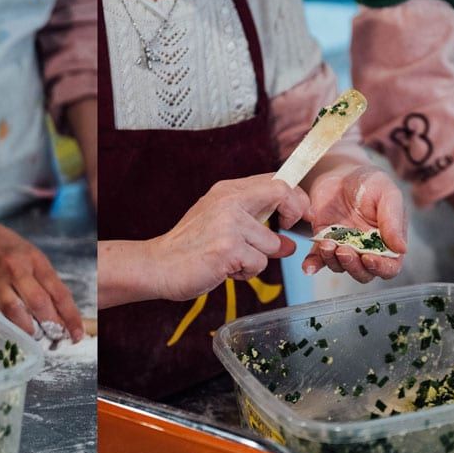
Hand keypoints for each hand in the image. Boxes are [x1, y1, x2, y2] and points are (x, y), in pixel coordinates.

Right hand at [0, 218, 83, 341]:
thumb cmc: (5, 246)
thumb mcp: (32, 255)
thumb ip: (46, 281)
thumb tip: (61, 312)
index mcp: (34, 259)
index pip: (58, 291)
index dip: (70, 316)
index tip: (76, 334)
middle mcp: (15, 269)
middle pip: (38, 302)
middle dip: (51, 326)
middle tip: (56, 339)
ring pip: (14, 312)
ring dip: (28, 330)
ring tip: (34, 337)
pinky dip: (4, 326)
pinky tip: (10, 333)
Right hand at [146, 174, 309, 301]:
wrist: (158, 265)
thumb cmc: (188, 248)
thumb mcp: (221, 226)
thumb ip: (255, 228)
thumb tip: (288, 243)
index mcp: (227, 191)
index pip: (275, 179)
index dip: (294, 197)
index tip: (296, 217)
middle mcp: (229, 201)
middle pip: (282, 193)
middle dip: (296, 213)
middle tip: (289, 232)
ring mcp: (229, 224)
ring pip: (272, 243)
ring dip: (258, 259)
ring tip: (233, 261)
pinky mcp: (228, 248)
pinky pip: (259, 264)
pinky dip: (246, 273)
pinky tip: (226, 270)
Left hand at [304, 165, 406, 282]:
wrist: (341, 172)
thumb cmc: (370, 182)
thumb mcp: (387, 194)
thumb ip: (393, 220)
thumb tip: (402, 249)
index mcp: (388, 242)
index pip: (389, 267)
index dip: (381, 268)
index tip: (368, 258)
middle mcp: (367, 249)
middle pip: (363, 273)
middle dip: (353, 267)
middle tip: (344, 250)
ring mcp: (344, 247)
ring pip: (340, 267)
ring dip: (333, 262)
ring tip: (327, 244)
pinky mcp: (324, 241)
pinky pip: (318, 258)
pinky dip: (313, 264)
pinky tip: (308, 266)